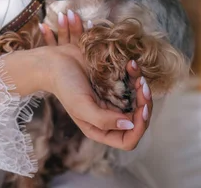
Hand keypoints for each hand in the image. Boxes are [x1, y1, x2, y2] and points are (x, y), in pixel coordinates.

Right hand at [39, 12, 152, 150]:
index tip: (141, 110)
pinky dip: (135, 75)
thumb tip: (129, 123)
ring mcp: (112, 99)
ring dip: (142, 88)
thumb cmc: (64, 85)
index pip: (127, 140)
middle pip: (137, 120)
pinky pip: (131, 83)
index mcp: (99, 129)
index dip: (139, 128)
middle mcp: (109, 117)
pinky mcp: (114, 83)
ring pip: (138, 101)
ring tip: (137, 72)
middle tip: (143, 86)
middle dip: (144, 104)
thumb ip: (103, 120)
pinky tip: (131, 64)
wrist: (56, 60)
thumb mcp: (81, 107)